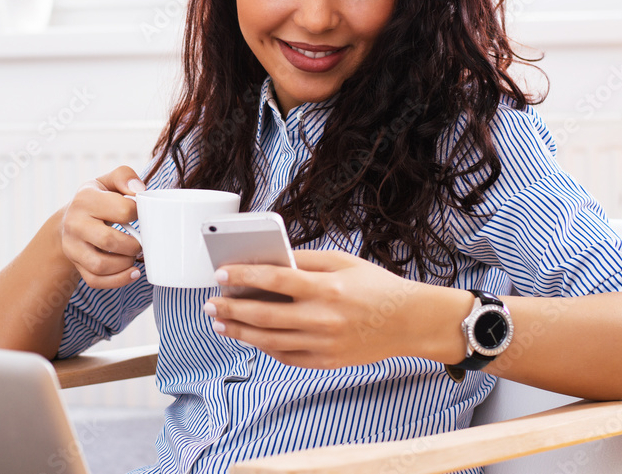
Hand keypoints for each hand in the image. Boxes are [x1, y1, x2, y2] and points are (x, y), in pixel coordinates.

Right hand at [59, 165, 144, 288]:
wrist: (69, 220)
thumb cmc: (97, 200)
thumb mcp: (107, 181)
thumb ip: (124, 176)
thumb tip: (139, 190)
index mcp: (85, 199)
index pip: (123, 209)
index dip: (139, 213)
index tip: (140, 215)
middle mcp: (74, 223)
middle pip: (109, 241)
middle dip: (133, 245)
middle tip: (141, 241)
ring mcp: (72, 247)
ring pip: (100, 265)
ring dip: (125, 264)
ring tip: (134, 256)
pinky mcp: (75, 264)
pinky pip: (96, 281)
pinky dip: (118, 281)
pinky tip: (132, 273)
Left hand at [203, 249, 469, 368]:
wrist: (411, 322)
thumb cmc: (376, 286)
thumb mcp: (343, 261)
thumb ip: (306, 260)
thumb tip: (270, 260)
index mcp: (326, 288)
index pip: (274, 280)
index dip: (243, 277)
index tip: (220, 274)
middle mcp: (323, 318)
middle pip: (264, 315)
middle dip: (231, 309)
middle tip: (210, 304)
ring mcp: (324, 343)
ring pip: (270, 341)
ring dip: (240, 332)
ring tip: (220, 324)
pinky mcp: (327, 361)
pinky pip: (287, 356)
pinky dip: (265, 347)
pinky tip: (251, 337)